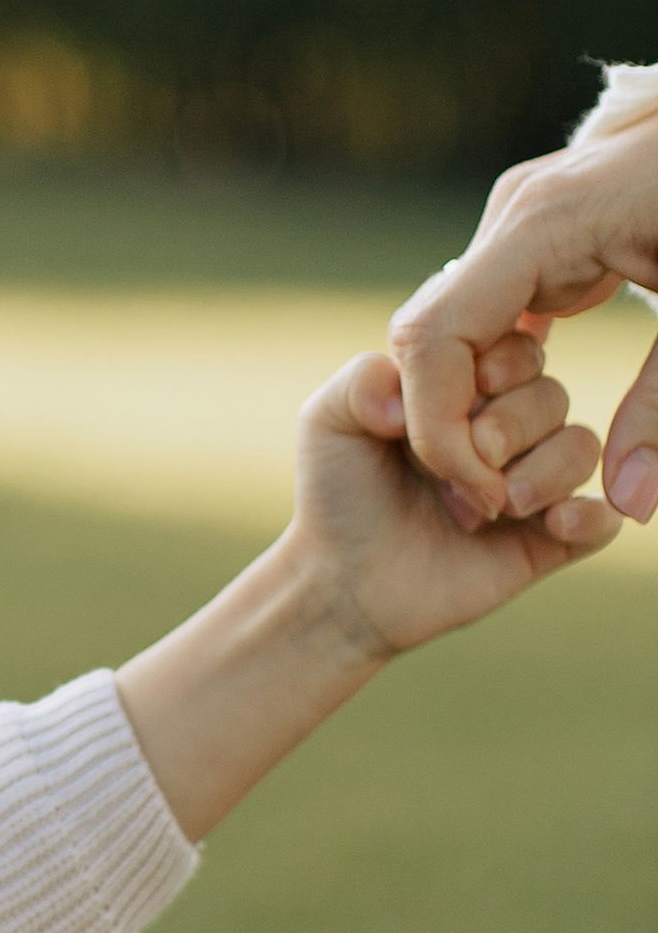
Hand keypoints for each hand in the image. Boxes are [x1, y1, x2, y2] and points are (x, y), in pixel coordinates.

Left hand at [116, 344, 615, 841]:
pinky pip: (603, 518)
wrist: (345, 582)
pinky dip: (590, 514)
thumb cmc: (336, 496)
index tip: (465, 394)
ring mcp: (530, 485)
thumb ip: (363, 379)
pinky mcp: (548, 540)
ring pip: (582, 447)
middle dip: (512, 422)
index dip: (498, 366)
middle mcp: (506, 432)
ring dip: (546, 468)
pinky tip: (552, 523)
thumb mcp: (328, 424)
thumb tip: (419, 382)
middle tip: (471, 459)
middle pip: (552, 394)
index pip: (515, 350)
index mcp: (464, 393)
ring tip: (496, 502)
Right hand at [390, 103, 657, 522]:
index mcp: (544, 226)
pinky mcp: (541, 232)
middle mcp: (514, 215)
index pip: (435, 336)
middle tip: (498, 496)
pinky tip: (526, 417)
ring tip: (517, 466)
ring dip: (472, 402)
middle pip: (430, 335)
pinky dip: (496, 370)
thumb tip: (625, 507)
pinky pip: (490, 309)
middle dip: (448, 425)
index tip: (487, 494)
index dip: (439, 428)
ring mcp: (523, 219)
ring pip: (454, 327)